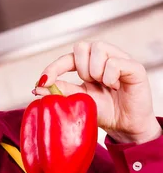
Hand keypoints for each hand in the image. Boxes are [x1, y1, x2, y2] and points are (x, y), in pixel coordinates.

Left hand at [35, 41, 161, 144]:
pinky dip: (109, 76)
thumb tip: (37, 87)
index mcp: (88, 65)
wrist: (125, 126)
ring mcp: (120, 60)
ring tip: (103, 85)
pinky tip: (115, 86)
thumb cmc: (104, 111)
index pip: (67, 57)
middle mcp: (103, 58)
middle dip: (79, 67)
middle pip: (82, 46)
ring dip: (95, 71)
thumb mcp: (78, 100)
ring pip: (98, 48)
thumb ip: (61, 91)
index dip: (54, 67)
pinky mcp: (134, 67)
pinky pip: (114, 62)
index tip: (44, 81)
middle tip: (89, 83)